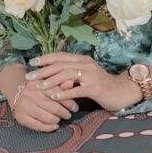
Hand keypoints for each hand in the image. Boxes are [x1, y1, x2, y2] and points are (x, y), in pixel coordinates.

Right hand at [0, 62, 75, 131]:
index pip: (57, 94)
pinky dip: (49, 127)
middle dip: (64, 112)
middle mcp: (30, 94)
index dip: (69, 102)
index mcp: (38, 83)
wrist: (16, 92)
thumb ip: (60, 83)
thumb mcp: (47, 82)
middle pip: (53, 106)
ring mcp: (24, 106)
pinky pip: (38, 125)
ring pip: (47, 117)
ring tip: (61, 118)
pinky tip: (55, 126)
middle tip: (69, 114)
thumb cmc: (37, 88)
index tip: (75, 107)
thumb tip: (72, 82)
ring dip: (57, 119)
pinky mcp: (20, 117)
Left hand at [27, 52, 141, 113]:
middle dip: (43, 70)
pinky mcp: (94, 88)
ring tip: (39, 86)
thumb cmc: (101, 85)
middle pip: (61, 64)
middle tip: (30, 76)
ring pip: (67, 75)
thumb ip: (72, 73)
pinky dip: (64, 93)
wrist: (121, 92)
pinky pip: (76, 90)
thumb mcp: (86, 75)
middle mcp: (86, 64)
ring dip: (51, 80)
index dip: (46, 58)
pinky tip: (54, 97)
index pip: (61, 56)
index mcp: (83, 60)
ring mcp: (91, 76)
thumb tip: (53, 74)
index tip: (32, 62)